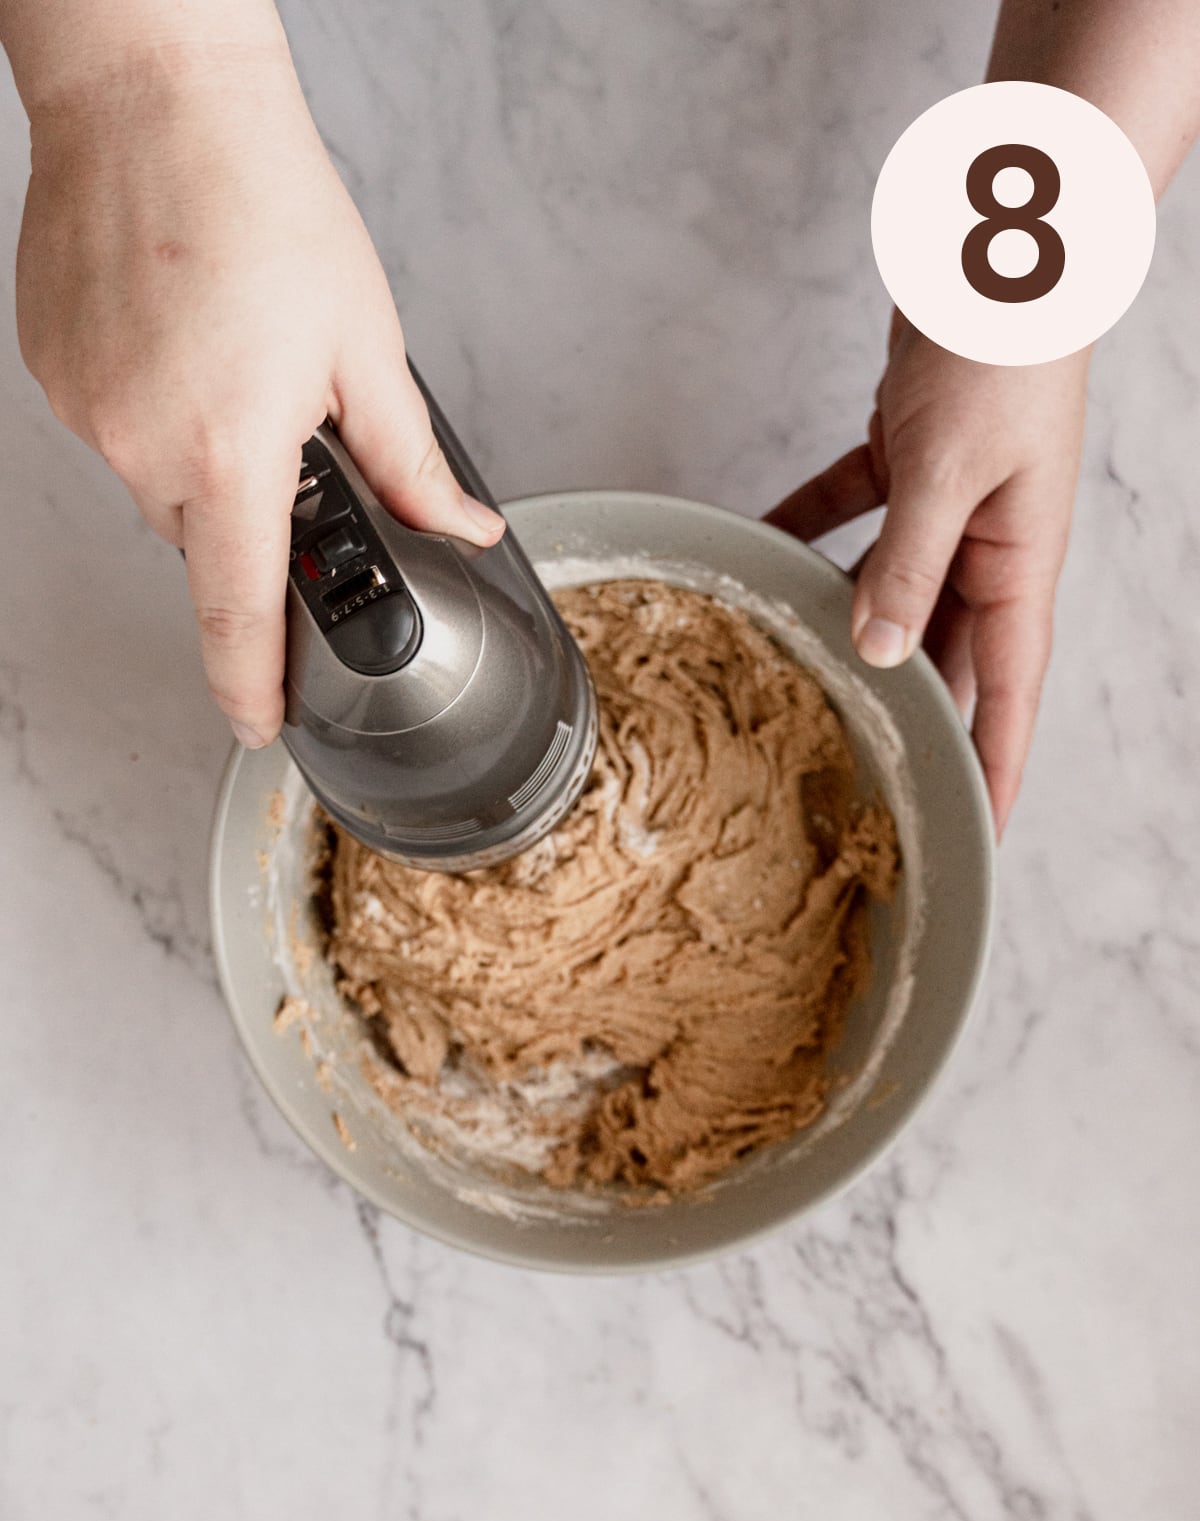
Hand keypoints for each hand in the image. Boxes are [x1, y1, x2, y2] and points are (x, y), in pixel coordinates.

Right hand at [15, 38, 504, 747]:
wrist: (155, 98)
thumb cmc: (261, 200)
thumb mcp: (368, 346)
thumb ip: (410, 463)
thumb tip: (458, 526)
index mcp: (233, 453)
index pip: (241, 614)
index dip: (253, 685)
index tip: (261, 725)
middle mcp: (145, 447)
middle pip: (209, 542)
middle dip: (254, 512)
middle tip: (281, 425)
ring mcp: (89, 414)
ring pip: (161, 485)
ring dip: (204, 454)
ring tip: (230, 355)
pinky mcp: (54, 375)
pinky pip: (117, 430)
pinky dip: (156, 408)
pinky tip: (182, 338)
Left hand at [764, 314, 1089, 835]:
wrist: (1001, 240)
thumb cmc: (1003, 346)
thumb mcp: (949, 468)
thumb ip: (907, 564)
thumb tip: (878, 652)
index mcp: (1016, 565)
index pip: (1008, 691)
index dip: (995, 766)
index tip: (976, 832)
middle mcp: (985, 548)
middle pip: (941, 654)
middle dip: (905, 714)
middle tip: (857, 776)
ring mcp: (945, 506)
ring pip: (889, 592)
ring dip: (843, 629)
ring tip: (793, 682)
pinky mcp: (909, 460)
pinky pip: (851, 516)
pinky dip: (805, 534)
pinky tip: (758, 556)